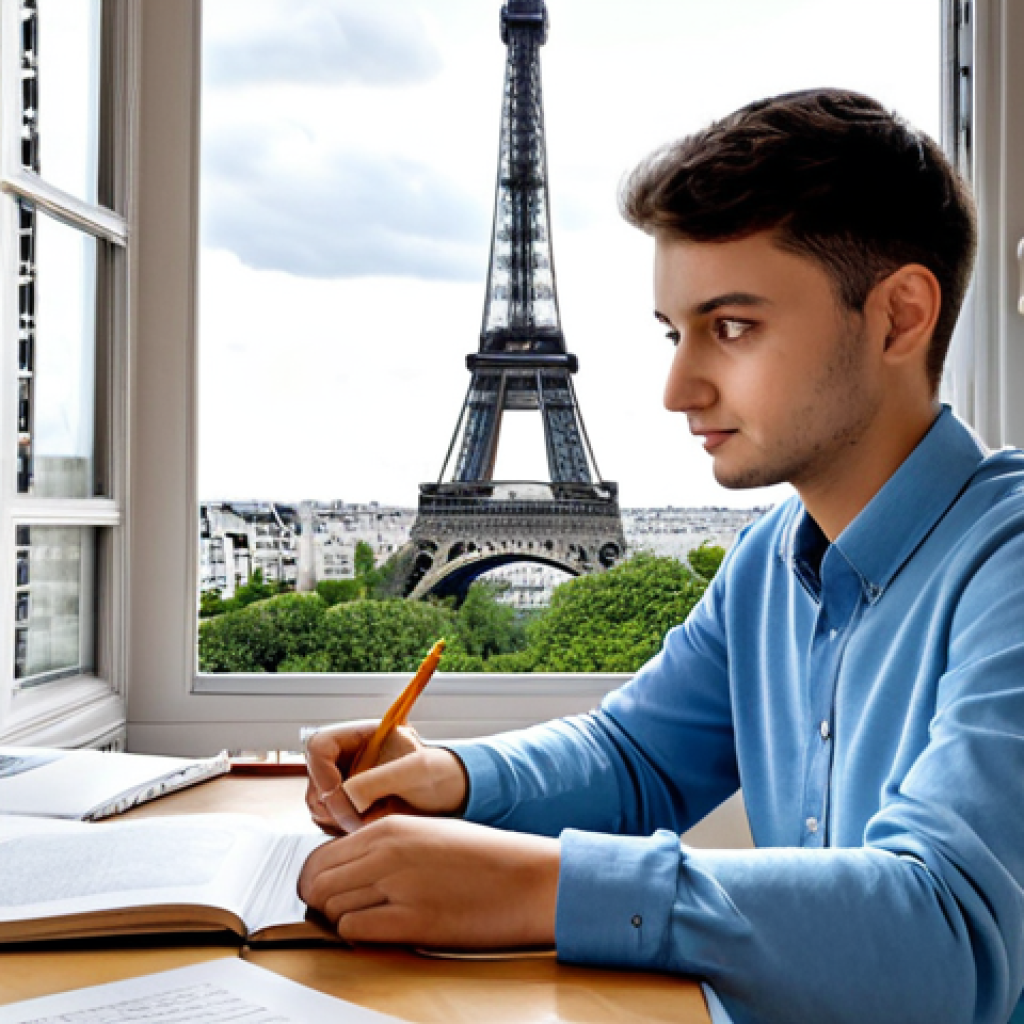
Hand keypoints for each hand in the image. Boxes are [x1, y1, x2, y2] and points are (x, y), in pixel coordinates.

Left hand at [298, 815, 558, 948]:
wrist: (525, 878)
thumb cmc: (481, 857)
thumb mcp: (426, 833)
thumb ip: (384, 845)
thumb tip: (346, 869)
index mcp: (390, 828)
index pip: (321, 855)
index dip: (316, 878)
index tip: (326, 890)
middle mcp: (387, 852)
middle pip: (317, 882)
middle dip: (320, 900)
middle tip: (338, 910)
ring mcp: (398, 886)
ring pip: (330, 906)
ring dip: (340, 917)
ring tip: (366, 918)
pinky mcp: (412, 921)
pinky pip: (354, 929)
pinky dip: (357, 933)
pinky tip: (380, 929)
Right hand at [304, 721, 467, 834]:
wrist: (451, 794)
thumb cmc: (440, 772)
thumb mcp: (414, 770)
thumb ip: (376, 780)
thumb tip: (344, 796)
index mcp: (360, 737)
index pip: (319, 747)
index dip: (322, 772)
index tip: (340, 796)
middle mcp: (347, 760)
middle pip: (315, 782)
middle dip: (335, 806)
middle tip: (363, 818)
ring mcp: (345, 784)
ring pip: (319, 807)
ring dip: (341, 821)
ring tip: (375, 820)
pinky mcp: (348, 808)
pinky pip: (330, 824)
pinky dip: (345, 831)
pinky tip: (372, 827)